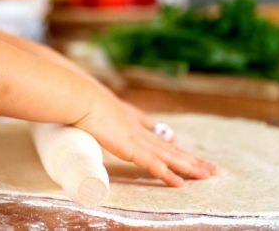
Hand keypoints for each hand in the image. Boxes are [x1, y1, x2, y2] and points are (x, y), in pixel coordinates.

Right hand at [71, 91, 215, 186]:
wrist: (77, 96)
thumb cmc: (73, 96)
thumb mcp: (81, 100)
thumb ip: (81, 106)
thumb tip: (70, 109)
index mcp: (121, 113)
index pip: (147, 127)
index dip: (160, 135)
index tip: (172, 138)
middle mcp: (133, 125)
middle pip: (165, 143)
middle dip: (185, 155)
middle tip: (206, 165)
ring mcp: (134, 136)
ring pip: (167, 155)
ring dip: (188, 165)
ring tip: (207, 173)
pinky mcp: (129, 147)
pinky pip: (152, 164)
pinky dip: (166, 174)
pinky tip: (180, 182)